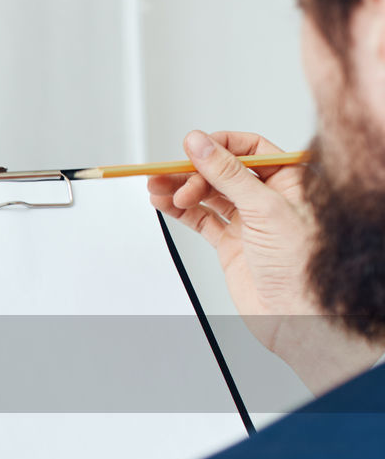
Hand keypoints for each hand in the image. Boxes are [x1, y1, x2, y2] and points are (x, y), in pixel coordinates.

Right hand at [148, 130, 317, 346]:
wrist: (296, 313)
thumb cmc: (302, 264)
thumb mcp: (264, 208)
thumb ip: (228, 174)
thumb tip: (201, 145)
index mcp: (289, 180)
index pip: (251, 149)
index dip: (220, 146)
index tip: (193, 147)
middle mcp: (268, 198)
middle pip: (223, 172)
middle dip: (193, 172)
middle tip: (169, 176)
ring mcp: (248, 221)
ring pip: (208, 195)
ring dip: (181, 190)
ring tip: (157, 188)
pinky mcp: (230, 244)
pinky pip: (201, 220)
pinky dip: (180, 211)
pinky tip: (165, 204)